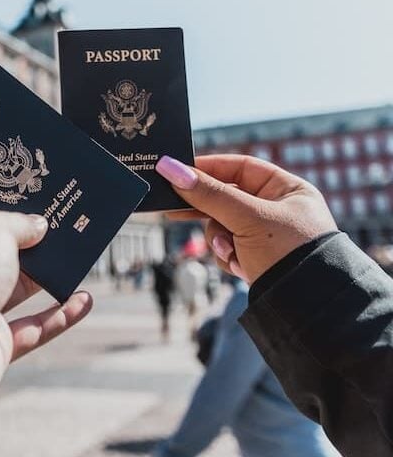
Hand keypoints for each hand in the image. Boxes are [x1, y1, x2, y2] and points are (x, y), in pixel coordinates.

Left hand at [0, 209, 92, 420]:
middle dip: (34, 240)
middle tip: (66, 223)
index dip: (4, 206)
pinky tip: (84, 301)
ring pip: (21, 290)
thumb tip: (39, 226)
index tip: (34, 195)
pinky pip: (34, 329)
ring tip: (82, 256)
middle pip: (2, 253)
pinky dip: (60, 316)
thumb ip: (20, 224)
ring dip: (51, 276)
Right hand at [156, 154, 336, 283]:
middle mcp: (277, 209)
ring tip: (229, 252)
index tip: (178, 171)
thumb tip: (169, 167)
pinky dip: (228, 257)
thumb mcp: (246, 218)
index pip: (240, 168)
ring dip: (219, 240)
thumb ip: (208, 193)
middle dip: (207, 211)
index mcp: (287, 189)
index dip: (209, 168)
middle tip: (174, 209)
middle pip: (227, 198)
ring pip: (222, 226)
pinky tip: (241, 267)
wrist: (308, 310)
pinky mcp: (257, 258)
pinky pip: (228, 248)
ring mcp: (266, 236)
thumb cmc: (288, 253)